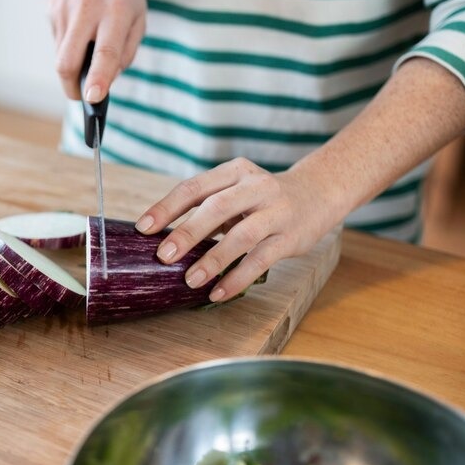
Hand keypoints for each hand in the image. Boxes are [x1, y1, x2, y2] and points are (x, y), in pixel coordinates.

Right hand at [45, 0, 145, 100]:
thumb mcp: (138, 17)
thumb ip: (126, 52)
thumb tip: (106, 82)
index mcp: (117, 11)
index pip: (105, 52)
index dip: (98, 78)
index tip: (93, 99)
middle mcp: (88, 8)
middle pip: (68, 61)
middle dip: (71, 86)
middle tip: (80, 95)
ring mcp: (65, 9)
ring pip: (61, 55)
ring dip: (72, 65)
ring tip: (86, 49)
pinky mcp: (51, 10)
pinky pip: (58, 42)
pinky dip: (69, 46)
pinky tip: (79, 31)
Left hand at [134, 158, 343, 301]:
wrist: (321, 191)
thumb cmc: (263, 197)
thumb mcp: (236, 190)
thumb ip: (206, 208)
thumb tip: (163, 238)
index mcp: (234, 172)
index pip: (194, 187)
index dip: (166, 208)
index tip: (143, 228)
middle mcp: (255, 187)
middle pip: (216, 208)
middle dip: (187, 233)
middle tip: (163, 256)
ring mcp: (276, 212)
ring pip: (241, 235)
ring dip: (212, 259)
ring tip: (190, 280)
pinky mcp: (291, 237)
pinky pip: (261, 260)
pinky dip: (237, 277)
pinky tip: (218, 292)